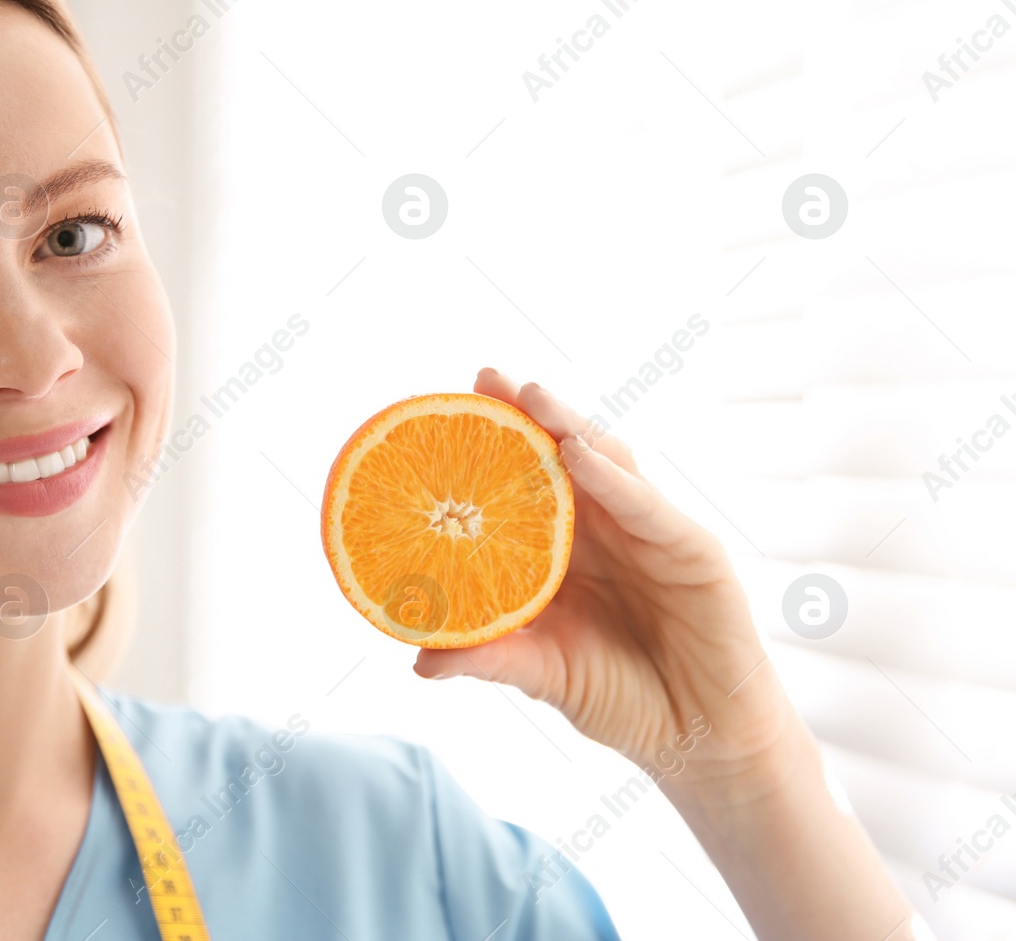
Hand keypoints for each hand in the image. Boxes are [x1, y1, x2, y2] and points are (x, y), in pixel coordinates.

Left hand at [413, 368, 800, 802]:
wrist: (700, 743)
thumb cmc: (624, 699)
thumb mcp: (545, 674)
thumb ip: (491, 659)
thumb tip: (420, 662)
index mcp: (566, 550)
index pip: (524, 484)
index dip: (492, 446)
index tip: (441, 412)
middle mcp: (607, 529)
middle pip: (564, 456)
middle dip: (526, 414)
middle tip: (483, 378)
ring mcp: (651, 533)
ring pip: (608, 465)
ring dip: (568, 427)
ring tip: (528, 396)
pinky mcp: (693, 551)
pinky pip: (648, 506)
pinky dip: (614, 479)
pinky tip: (580, 454)